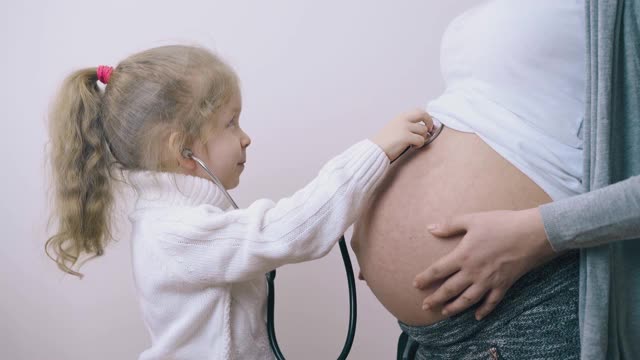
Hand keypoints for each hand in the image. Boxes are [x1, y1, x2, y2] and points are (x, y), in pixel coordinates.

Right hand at [371, 109, 432, 161]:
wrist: (375, 149)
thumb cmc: (384, 142)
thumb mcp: (394, 127)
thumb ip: (406, 125)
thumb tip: (422, 127)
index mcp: (400, 117)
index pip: (418, 111)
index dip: (426, 117)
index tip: (427, 124)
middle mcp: (403, 119)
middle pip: (423, 115)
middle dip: (429, 122)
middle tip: (429, 130)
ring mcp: (404, 127)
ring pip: (423, 130)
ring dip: (422, 138)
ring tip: (414, 143)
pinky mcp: (405, 137)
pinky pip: (421, 140)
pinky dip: (419, 145)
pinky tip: (412, 147)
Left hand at [413, 208, 557, 319]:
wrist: (531, 234)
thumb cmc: (501, 224)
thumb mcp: (472, 219)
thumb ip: (450, 225)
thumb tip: (430, 228)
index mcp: (463, 256)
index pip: (438, 271)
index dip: (425, 279)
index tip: (416, 285)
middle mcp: (473, 272)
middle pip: (450, 290)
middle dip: (436, 299)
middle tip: (425, 306)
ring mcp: (489, 281)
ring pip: (468, 300)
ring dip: (455, 308)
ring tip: (445, 313)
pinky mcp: (504, 285)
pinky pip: (492, 302)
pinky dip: (484, 310)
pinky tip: (477, 316)